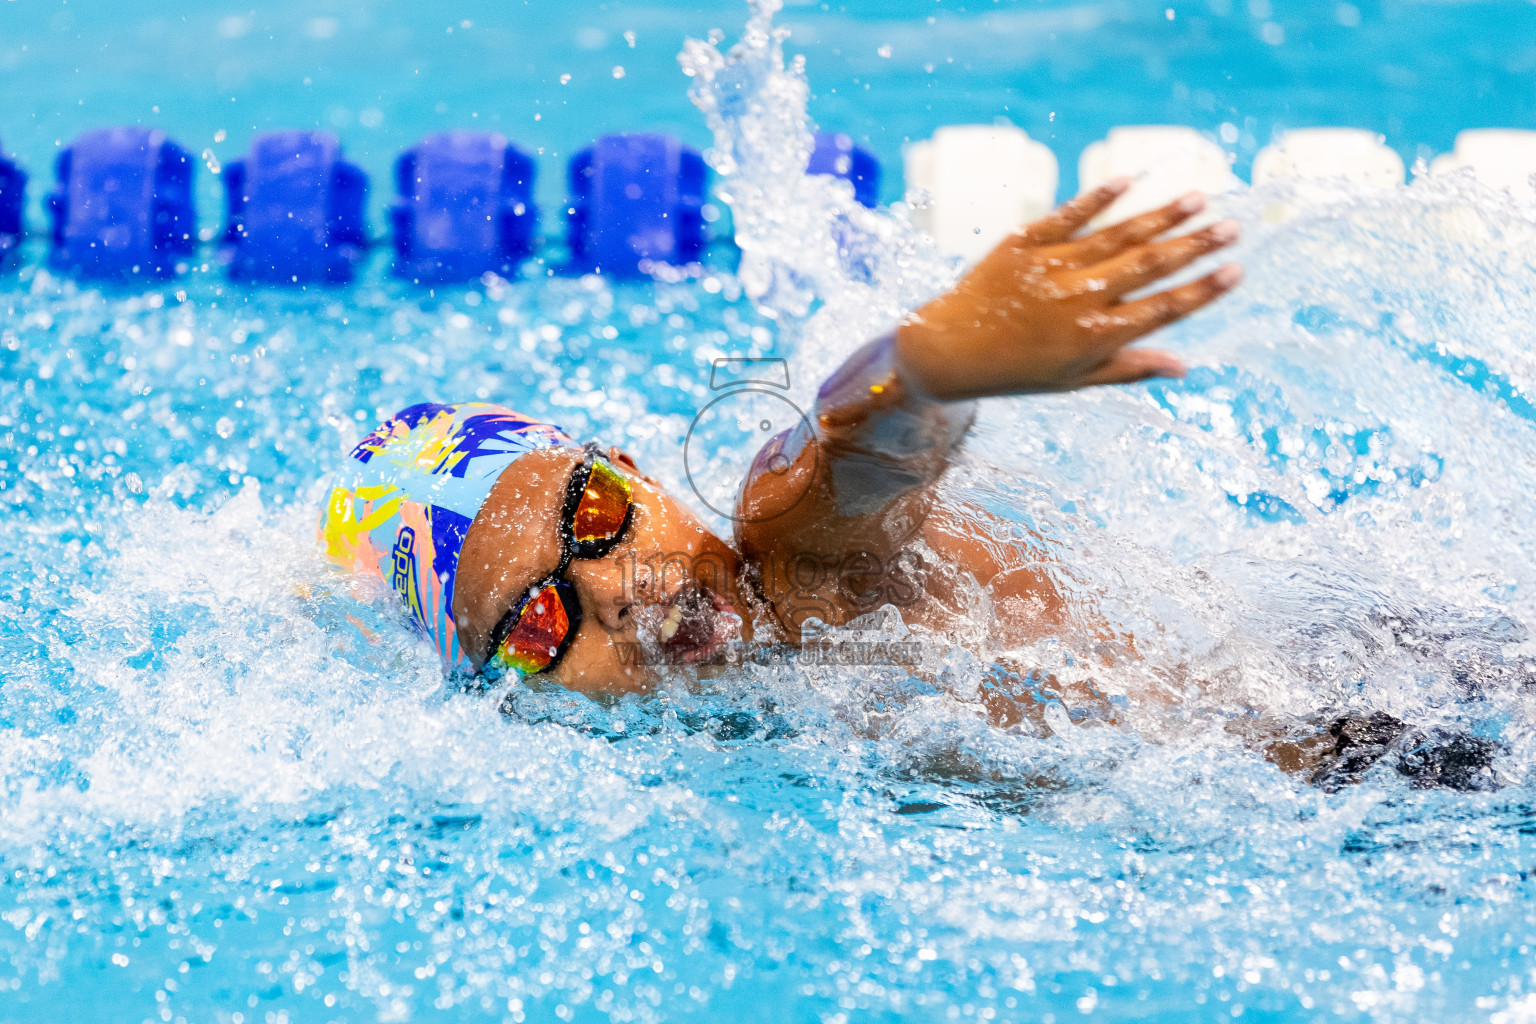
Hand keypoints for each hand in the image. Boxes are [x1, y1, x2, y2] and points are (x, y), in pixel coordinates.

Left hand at [895, 179, 1242, 400]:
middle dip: (1196, 244)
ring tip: (1198, 198)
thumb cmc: (1017, 370)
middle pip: (1150, 265)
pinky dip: (1099, 198)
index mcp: (1096, 335)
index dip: (1203, 289)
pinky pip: (1069, 216)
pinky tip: (1129, 180)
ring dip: (1161, 215)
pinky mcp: (1026, 243)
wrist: (948, 350)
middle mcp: (1080, 298)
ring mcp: (1054, 266)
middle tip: (1234, 225)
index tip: (1236, 269)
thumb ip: (1130, 367)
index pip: (1163, 308)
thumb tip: (1185, 366)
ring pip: (1118, 235)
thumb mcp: (1075, 381)